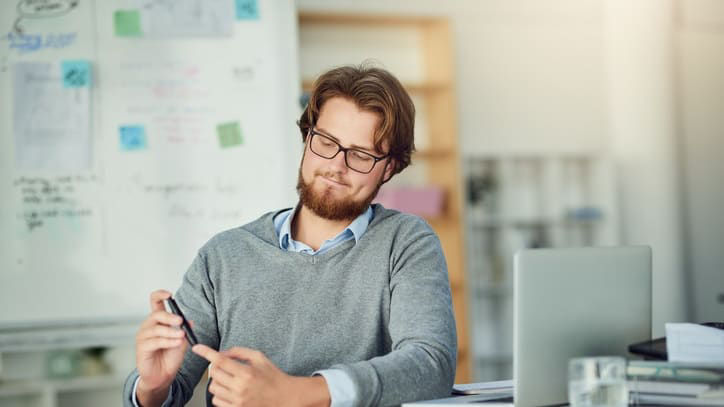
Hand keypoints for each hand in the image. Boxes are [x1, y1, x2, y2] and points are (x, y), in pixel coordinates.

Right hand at [135, 290, 189, 403]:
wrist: (163, 376)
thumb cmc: (170, 357)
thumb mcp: (182, 341)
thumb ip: (184, 330)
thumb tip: (190, 321)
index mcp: (158, 321)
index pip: (155, 302)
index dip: (160, 295)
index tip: (170, 294)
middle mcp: (148, 326)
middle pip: (156, 314)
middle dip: (170, 316)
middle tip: (181, 321)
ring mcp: (143, 337)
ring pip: (156, 328)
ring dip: (171, 332)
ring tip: (181, 336)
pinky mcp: (141, 348)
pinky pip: (154, 341)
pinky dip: (167, 341)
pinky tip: (176, 343)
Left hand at [192, 344, 329, 406]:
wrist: (284, 396)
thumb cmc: (273, 376)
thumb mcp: (259, 357)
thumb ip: (239, 352)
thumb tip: (222, 353)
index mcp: (247, 372)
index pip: (220, 360)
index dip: (206, 352)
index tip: (197, 348)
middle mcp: (240, 387)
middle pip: (214, 373)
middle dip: (215, 367)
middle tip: (224, 367)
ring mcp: (238, 400)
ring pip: (213, 388)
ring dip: (217, 381)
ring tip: (228, 380)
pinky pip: (216, 401)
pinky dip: (219, 395)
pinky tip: (229, 391)